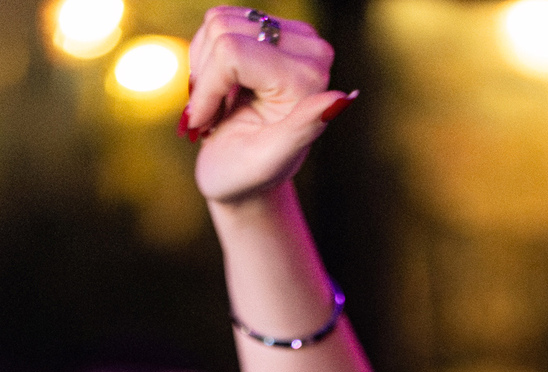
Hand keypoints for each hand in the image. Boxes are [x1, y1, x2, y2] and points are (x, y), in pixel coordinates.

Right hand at [185, 8, 352, 205]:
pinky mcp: (268, 27)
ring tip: (219, 105)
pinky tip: (222, 88)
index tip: (205, 124)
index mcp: (308, 80)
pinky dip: (206, 58)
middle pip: (222, 30)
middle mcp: (308, 50)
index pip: (230, 52)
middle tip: (213, 116)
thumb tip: (342, 99)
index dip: (208, 89)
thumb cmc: (246, 175)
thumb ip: (302, 128)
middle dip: (207, 77)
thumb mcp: (269, 159)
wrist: (241, 176)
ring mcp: (289, 34)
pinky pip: (217, 20)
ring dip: (205, 69)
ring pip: (217, 22)